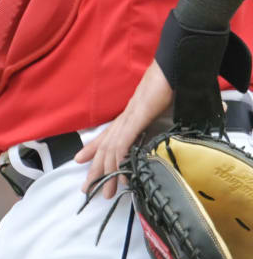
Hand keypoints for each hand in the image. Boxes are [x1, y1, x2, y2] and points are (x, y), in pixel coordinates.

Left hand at [75, 61, 171, 198]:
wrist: (176, 66)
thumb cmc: (174, 86)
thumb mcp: (170, 111)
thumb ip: (171, 123)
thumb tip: (178, 131)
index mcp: (130, 117)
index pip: (107, 137)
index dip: (93, 150)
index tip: (80, 161)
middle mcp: (125, 119)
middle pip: (104, 148)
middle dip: (95, 170)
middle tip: (86, 189)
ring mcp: (130, 118)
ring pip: (110, 150)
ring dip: (106, 172)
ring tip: (103, 192)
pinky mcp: (137, 117)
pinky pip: (123, 142)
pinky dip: (119, 160)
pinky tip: (117, 175)